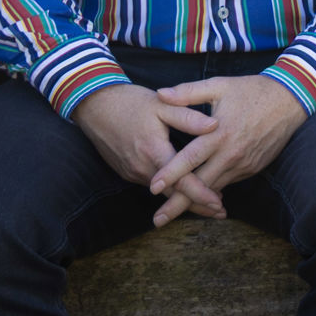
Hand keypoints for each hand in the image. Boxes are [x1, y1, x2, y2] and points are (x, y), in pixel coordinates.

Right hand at [73, 82, 221, 226]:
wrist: (95, 105)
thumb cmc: (131, 102)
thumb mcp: (162, 105)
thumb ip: (188, 117)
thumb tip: (215, 126)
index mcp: (154, 151)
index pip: (181, 182)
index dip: (201, 195)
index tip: (219, 205)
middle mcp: (142, 167)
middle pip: (173, 195)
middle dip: (197, 205)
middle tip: (221, 212)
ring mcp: (133, 172)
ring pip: (162, 193)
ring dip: (183, 198)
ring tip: (208, 202)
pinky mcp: (127, 171)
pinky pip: (152, 185)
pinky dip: (169, 190)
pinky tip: (183, 187)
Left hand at [148, 74, 309, 221]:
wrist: (290, 101)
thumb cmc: (251, 90)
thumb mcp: (219, 86)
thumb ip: (188, 92)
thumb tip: (160, 93)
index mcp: (219, 133)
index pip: (190, 159)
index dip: (170, 174)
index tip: (152, 187)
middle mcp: (230, 154)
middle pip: (200, 185)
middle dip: (178, 204)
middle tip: (158, 221)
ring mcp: (242, 164)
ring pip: (214, 189)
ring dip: (194, 203)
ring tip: (173, 214)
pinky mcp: (251, 168)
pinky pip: (227, 183)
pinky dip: (212, 193)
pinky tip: (199, 201)